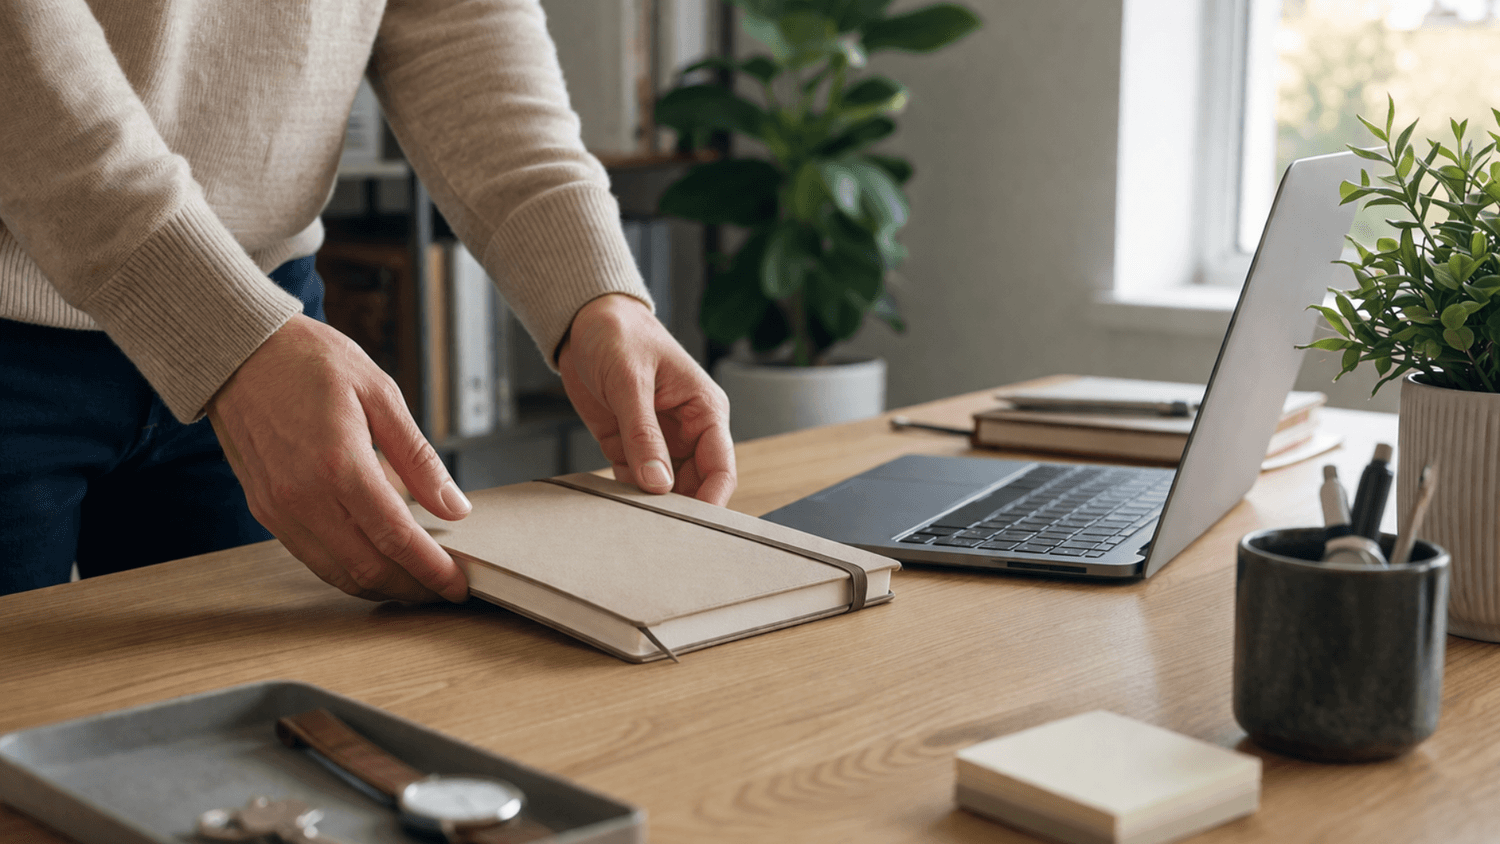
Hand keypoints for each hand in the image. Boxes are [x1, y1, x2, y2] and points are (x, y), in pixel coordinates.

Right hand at [206, 314, 472, 601]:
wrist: (239, 349)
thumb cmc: (309, 361)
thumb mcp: (381, 394)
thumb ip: (419, 459)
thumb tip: (455, 507)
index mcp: (340, 464)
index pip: (396, 538)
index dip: (432, 570)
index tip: (458, 584)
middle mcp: (304, 495)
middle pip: (368, 568)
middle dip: (412, 588)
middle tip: (443, 588)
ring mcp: (279, 507)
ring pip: (337, 573)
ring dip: (380, 587)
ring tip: (416, 583)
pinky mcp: (265, 509)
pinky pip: (311, 557)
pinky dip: (347, 570)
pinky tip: (374, 561)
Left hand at [557, 294, 735, 505]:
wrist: (584, 322)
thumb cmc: (618, 335)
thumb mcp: (630, 381)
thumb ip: (643, 434)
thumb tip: (658, 483)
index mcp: (704, 409)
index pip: (721, 466)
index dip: (711, 500)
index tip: (692, 526)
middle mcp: (687, 430)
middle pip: (695, 485)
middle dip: (679, 508)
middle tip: (657, 532)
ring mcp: (658, 441)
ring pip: (665, 488)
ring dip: (651, 505)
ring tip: (634, 523)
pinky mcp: (628, 445)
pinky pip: (633, 480)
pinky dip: (625, 494)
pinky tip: (613, 506)